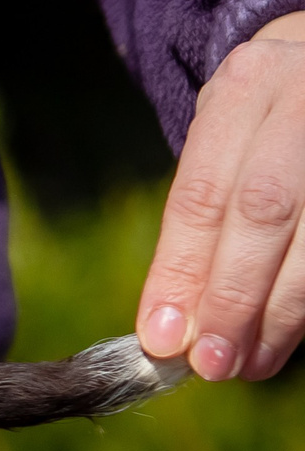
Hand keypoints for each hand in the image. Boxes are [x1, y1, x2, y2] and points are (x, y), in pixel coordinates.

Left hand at [138, 8, 304, 380]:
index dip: (182, 271)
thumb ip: (202, 216)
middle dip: (234, 296)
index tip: (161, 340)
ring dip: (282, 312)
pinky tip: (288, 335)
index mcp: (246, 86)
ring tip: (249, 364)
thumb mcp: (225, 138)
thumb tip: (171, 323)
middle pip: (264, 211)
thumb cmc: (269, 118)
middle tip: (210, 364)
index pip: (203, 192)